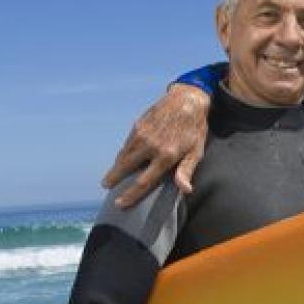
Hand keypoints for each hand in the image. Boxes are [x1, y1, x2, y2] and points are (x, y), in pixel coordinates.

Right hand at [102, 83, 210, 206]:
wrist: (187, 100)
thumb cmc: (194, 129)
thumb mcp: (196, 151)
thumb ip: (187, 171)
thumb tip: (185, 190)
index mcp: (166, 156)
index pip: (144, 181)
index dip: (131, 195)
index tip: (120, 203)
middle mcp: (151, 146)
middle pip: (126, 168)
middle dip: (114, 179)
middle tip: (107, 187)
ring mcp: (142, 135)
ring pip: (124, 155)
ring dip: (116, 167)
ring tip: (110, 177)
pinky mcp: (138, 125)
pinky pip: (127, 144)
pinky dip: (122, 153)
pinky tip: (121, 159)